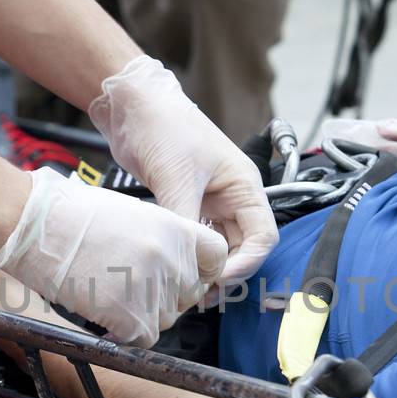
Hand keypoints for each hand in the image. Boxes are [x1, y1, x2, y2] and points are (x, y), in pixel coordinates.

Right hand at [0, 167, 227, 347]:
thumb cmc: (70, 213)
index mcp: (174, 228)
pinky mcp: (129, 314)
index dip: (203, 272)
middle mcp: (171, 258)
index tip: (187, 278)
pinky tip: (103, 317)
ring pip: (164, 320)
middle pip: (188, 296)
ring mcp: (152, 287)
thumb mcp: (131, 214)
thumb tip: (170, 264)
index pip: (216, 258)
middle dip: (164, 299)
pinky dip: (124, 335)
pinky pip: (141, 338)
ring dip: (141, 317)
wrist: (33, 223)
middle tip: (130, 289)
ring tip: (109, 295)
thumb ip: (160, 239)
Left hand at [88, 56, 278, 283]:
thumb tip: (189, 261)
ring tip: (187, 287)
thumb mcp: (177, 177)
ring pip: (219, 246)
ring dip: (207, 266)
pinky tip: (177, 268)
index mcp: (244, 186)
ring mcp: (210, 202)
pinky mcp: (187, 205)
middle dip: (226, 271)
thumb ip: (186, 220)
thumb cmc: (164, 126)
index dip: (246, 263)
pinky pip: (197, 238)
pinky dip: (190, 255)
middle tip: (199, 291)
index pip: (263, 236)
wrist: (132, 106)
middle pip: (243, 247)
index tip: (218, 277)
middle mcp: (233, 197)